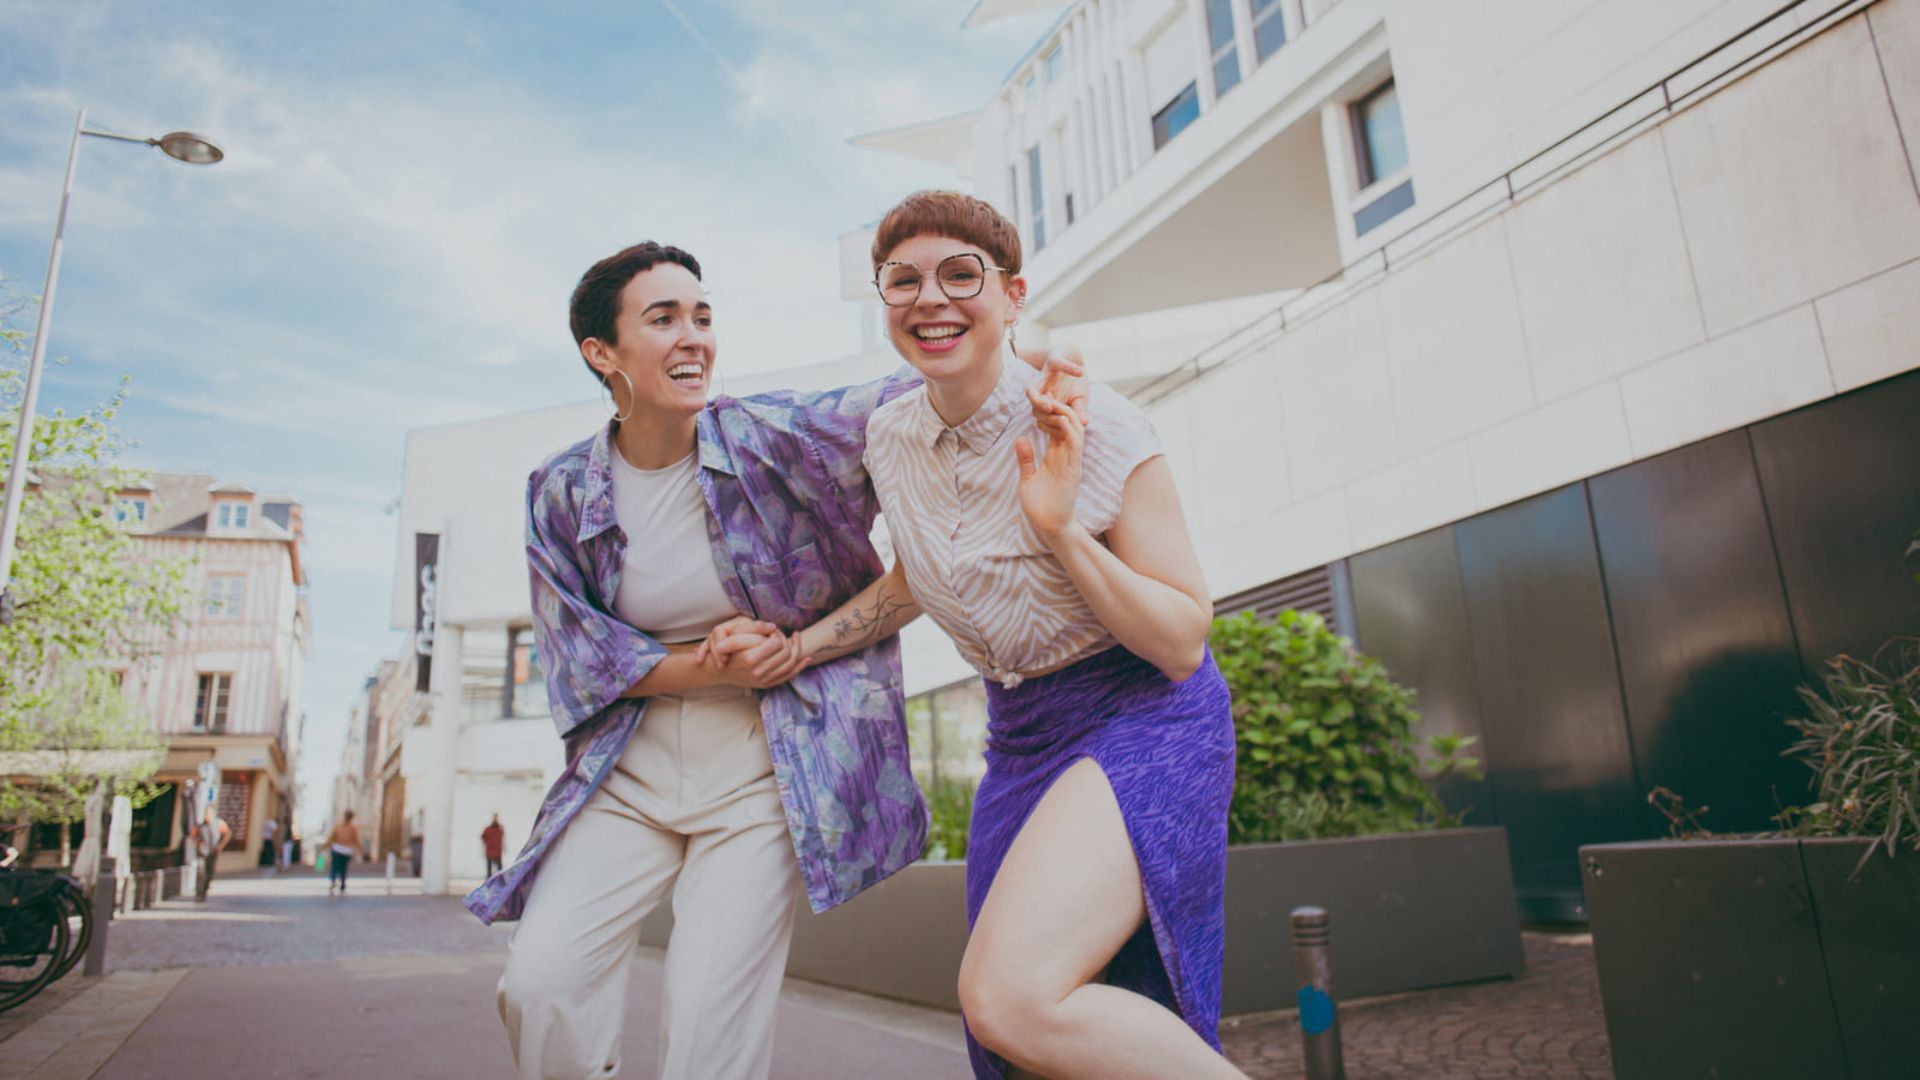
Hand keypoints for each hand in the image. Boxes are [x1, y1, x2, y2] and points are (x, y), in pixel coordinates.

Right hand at [698, 618, 809, 688]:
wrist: (721, 670)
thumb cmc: (728, 651)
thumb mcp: (735, 636)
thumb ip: (754, 629)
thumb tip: (774, 627)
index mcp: (751, 658)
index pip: (777, 643)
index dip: (778, 634)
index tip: (774, 631)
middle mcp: (759, 672)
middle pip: (786, 653)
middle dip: (788, 641)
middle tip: (783, 634)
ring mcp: (765, 680)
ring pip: (791, 664)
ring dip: (797, 650)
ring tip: (796, 639)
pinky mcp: (768, 684)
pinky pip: (789, 676)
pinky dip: (800, 667)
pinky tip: (807, 658)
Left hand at [1014, 407, 1084, 542]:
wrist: (1049, 526)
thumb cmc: (1039, 506)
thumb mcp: (1028, 477)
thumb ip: (1026, 458)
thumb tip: (1020, 438)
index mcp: (1056, 456)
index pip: (1057, 428)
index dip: (1051, 413)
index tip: (1041, 398)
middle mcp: (1066, 456)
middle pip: (1068, 424)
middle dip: (1060, 407)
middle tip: (1049, 393)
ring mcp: (1072, 461)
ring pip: (1075, 430)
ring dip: (1066, 415)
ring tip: (1055, 401)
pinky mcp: (1074, 469)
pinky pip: (1075, 446)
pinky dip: (1070, 431)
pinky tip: (1062, 419)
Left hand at [1028, 344, 1089, 427]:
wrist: (1073, 359)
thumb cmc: (1074, 384)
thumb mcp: (1079, 400)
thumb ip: (1078, 411)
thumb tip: (1085, 424)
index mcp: (1047, 404)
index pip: (1042, 420)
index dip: (1049, 427)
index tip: (1061, 432)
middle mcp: (1041, 393)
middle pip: (1033, 409)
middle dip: (1043, 418)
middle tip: (1056, 422)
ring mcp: (1044, 377)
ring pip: (1031, 391)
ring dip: (1039, 401)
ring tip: (1050, 406)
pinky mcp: (1054, 359)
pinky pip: (1058, 364)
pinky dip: (1069, 368)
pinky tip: (1080, 373)